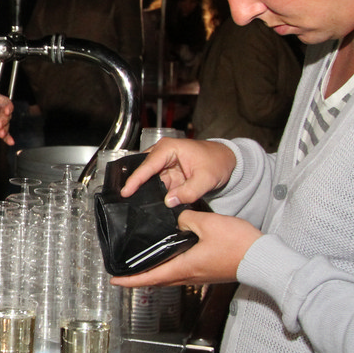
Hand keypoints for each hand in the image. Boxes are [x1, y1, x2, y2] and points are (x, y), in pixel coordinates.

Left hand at [0, 90, 15, 146]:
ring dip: (5, 130)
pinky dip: (8, 138)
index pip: (4, 101)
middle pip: (6, 114)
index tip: (6, 110)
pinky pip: (4, 133)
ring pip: (5, 124)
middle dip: (4, 120)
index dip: (8, 106)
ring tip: (1, 134)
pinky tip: (10, 142)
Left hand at [110, 209, 260, 286]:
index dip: (130, 280)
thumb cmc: (239, 245)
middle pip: (158, 280)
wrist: (263, 258)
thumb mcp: (207, 224)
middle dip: (139, 278)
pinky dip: (170, 268)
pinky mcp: (209, 272)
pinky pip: (183, 273)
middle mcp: (191, 276)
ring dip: (155, 274)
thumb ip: (186, 218)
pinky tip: (172, 258)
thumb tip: (175, 216)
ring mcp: (201, 276)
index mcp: (185, 266)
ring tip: (143, 266)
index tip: (115, 280)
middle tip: (125, 274)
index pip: (150, 277)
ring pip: (171, 278)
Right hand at [120, 137, 237, 206]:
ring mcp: (164, 164)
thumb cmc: (218, 162)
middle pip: (144, 171)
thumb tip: (169, 202)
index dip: (136, 179)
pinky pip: (157, 185)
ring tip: (135, 204)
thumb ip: (188, 192)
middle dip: (135, 185)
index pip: (148, 165)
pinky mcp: (168, 174)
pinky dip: (154, 194)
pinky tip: (149, 204)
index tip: (125, 192)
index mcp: (169, 148)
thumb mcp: (206, 179)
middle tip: (126, 201)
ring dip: (146, 191)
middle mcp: (163, 153)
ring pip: (149, 180)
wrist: (228, 161)